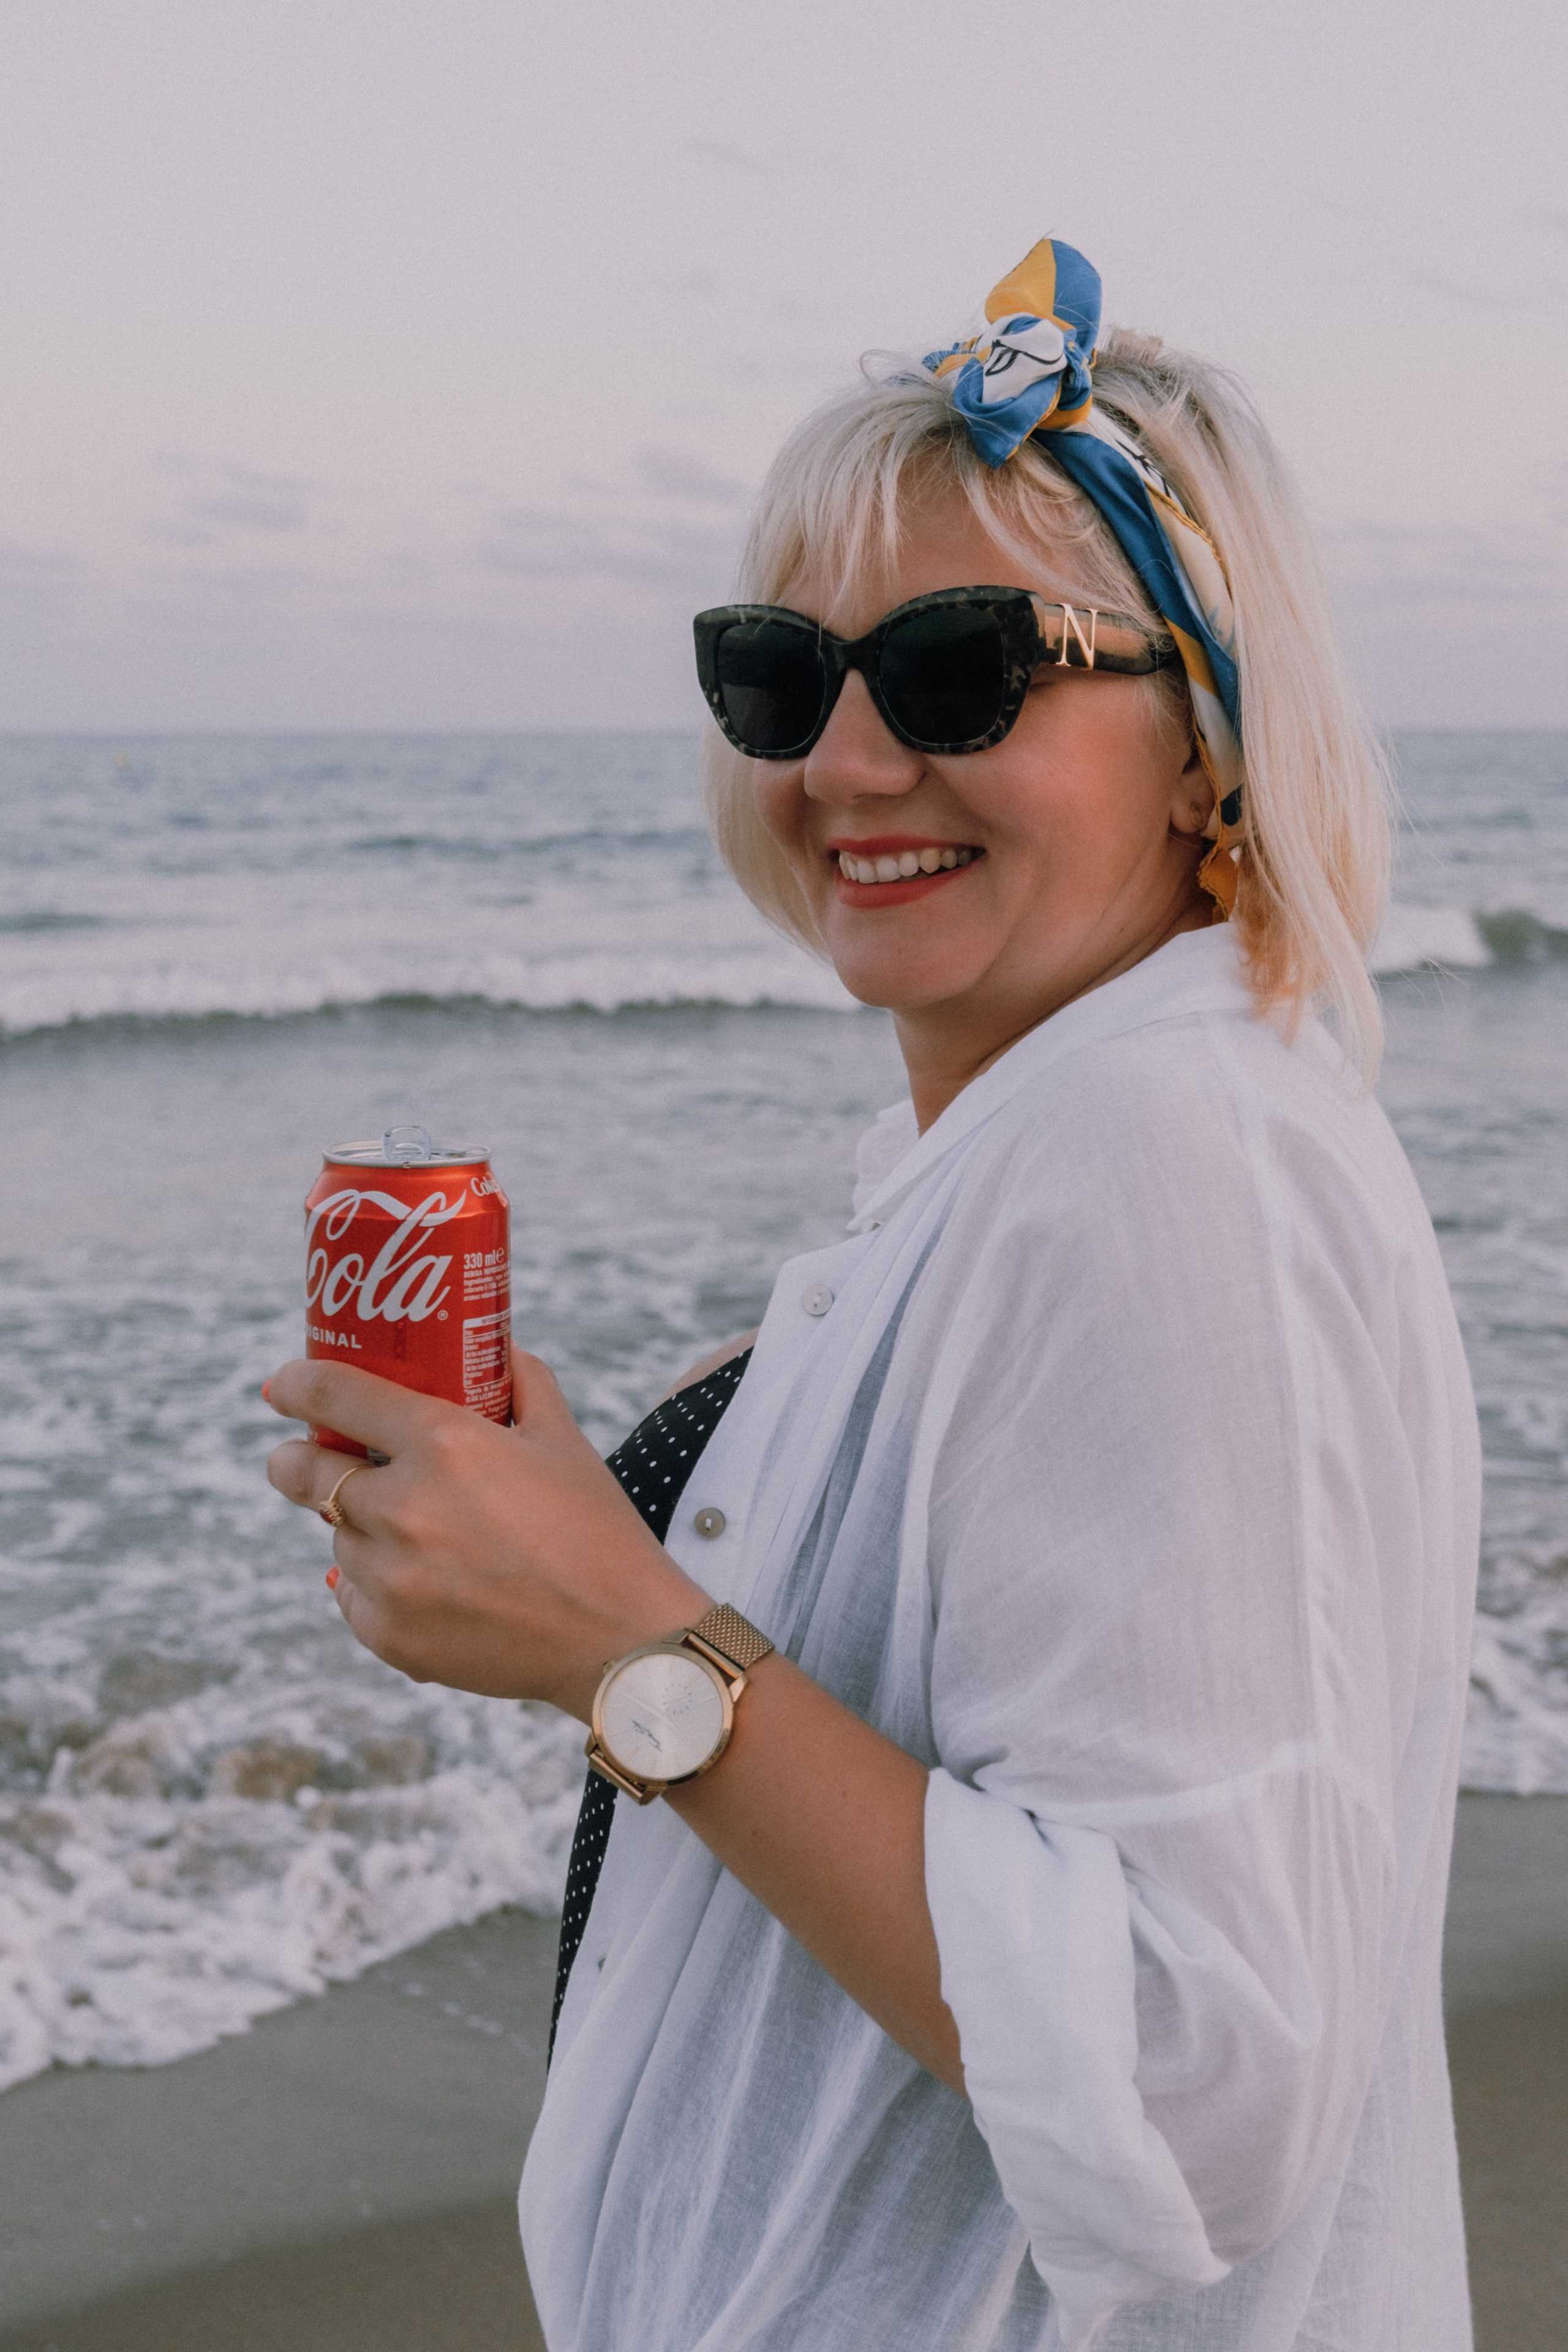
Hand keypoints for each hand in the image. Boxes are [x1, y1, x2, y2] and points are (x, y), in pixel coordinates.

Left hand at [264, 1349, 708, 1717]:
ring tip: (413, 1536)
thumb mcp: (564, 1440)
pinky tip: (422, 1585)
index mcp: (445, 1444)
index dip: (296, 1385)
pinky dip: (375, 1586)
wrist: (620, 1641)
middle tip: (300, 1458)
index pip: (333, 1395)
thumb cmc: (597, 1532)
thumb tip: (494, 1344)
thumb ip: (522, 1383)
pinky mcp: (389, 1637)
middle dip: (292, 1460)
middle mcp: (404, 1508)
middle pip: (303, 1473)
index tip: (282, 1386)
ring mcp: (391, 1578)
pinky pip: (353, 1597)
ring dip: (357, 1528)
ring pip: (337, 1538)